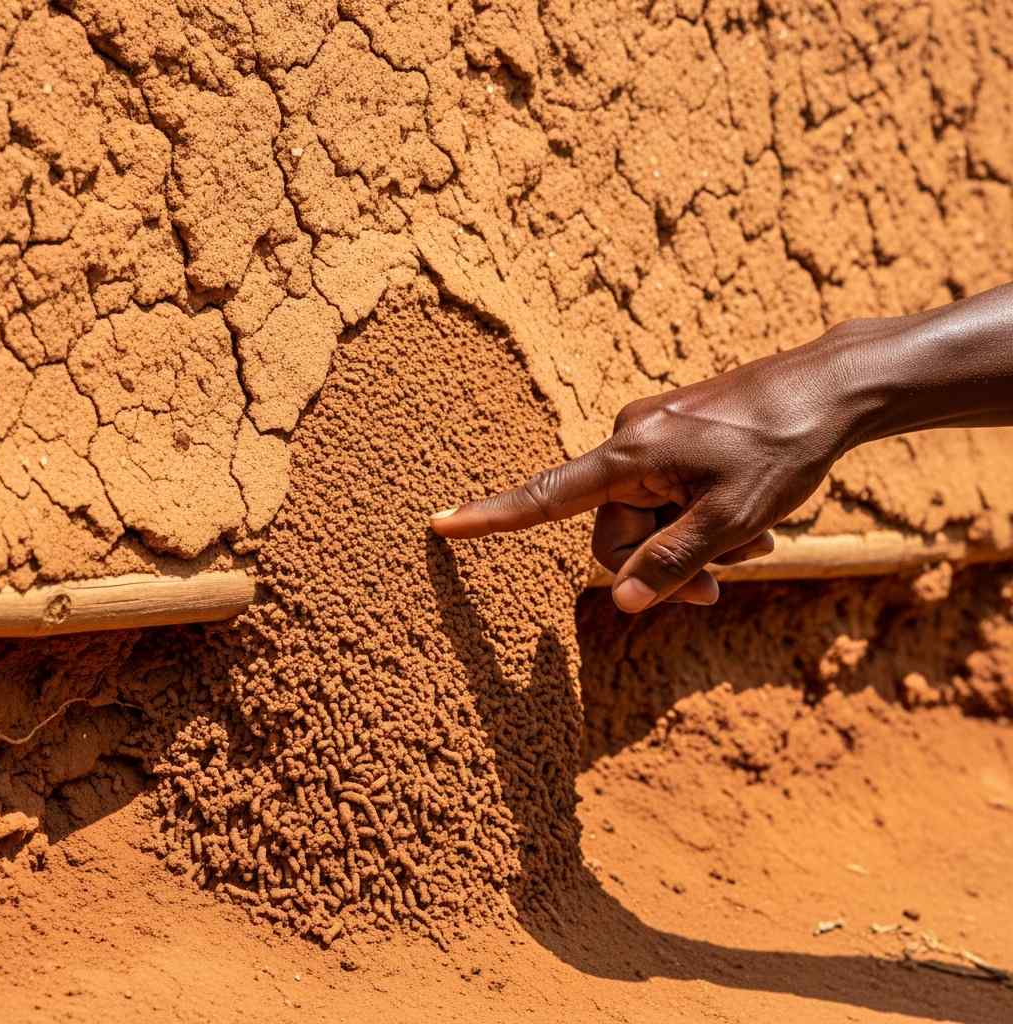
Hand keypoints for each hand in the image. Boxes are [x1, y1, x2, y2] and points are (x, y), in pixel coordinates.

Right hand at [431, 333, 853, 612]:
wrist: (831, 388)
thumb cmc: (782, 447)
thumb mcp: (732, 519)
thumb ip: (674, 563)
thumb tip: (623, 603)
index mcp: (630, 455)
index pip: (546, 495)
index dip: (491, 517)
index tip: (439, 524)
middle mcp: (631, 440)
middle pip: (616, 529)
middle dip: (662, 564)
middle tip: (722, 587)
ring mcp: (656, 436)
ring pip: (650, 515)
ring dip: (692, 543)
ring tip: (756, 544)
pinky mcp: (679, 436)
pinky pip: (670, 492)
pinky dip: (701, 517)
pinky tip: (752, 523)